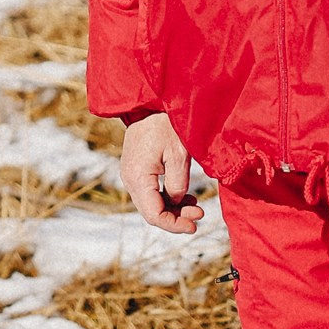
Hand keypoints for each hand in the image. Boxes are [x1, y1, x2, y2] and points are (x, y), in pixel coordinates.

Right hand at [119, 112, 205, 234]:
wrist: (150, 103)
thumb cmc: (167, 125)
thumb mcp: (179, 156)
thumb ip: (178, 184)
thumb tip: (176, 201)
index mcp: (138, 177)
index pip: (154, 215)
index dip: (174, 225)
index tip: (194, 225)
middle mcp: (129, 178)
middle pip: (151, 212)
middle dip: (176, 218)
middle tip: (200, 214)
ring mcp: (131, 174)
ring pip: (151, 203)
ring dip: (173, 209)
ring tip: (196, 207)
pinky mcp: (136, 169)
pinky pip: (150, 192)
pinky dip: (167, 198)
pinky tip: (185, 197)